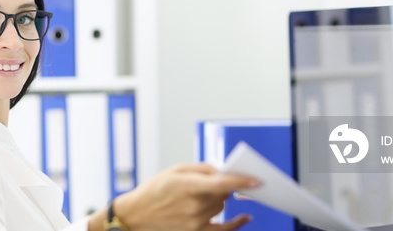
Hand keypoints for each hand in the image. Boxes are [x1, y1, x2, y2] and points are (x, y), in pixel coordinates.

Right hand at [114, 163, 259, 230]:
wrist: (134, 215)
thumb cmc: (154, 190)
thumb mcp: (174, 170)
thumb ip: (201, 168)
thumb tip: (223, 170)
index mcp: (188, 186)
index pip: (222, 184)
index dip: (241, 182)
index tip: (258, 180)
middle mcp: (194, 205)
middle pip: (223, 193)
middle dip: (222, 186)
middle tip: (210, 182)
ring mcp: (195, 221)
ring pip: (221, 206)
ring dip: (218, 199)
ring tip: (201, 196)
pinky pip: (223, 229)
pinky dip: (236, 223)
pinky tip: (246, 217)